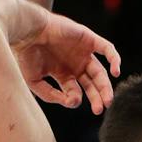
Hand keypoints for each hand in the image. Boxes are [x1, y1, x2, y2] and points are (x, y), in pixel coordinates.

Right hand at [8, 0, 122, 114]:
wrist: (27, 31)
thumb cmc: (26, 54)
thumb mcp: (34, 81)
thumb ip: (49, 95)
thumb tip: (71, 103)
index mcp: (63, 73)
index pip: (75, 90)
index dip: (75, 99)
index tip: (71, 102)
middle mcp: (75, 63)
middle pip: (92, 84)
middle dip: (97, 97)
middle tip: (99, 110)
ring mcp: (82, 51)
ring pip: (100, 71)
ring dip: (105, 86)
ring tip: (107, 99)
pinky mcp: (88, 38)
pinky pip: (106, 48)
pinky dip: (114, 59)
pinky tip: (115, 72)